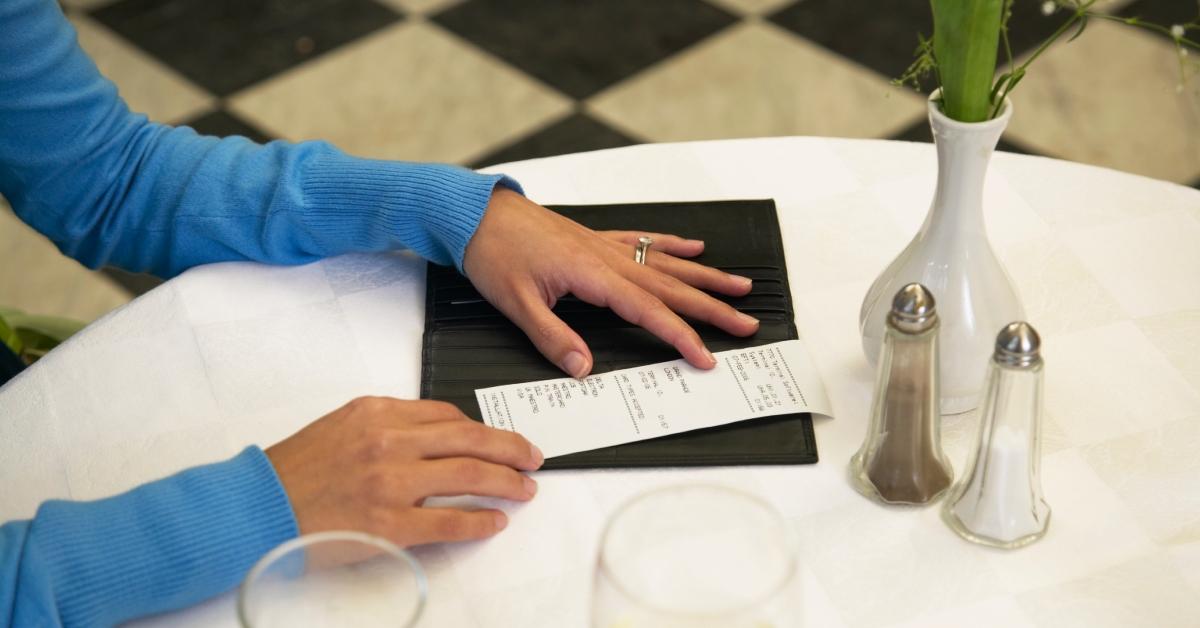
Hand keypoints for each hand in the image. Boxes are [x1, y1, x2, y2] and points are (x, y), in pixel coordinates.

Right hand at [266, 397, 542, 547]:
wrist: (255, 506)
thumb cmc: (293, 471)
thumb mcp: (341, 426)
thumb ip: (387, 426)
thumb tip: (433, 434)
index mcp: (377, 412)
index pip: (446, 414)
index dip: (482, 428)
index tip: (498, 438)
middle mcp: (389, 441)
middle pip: (469, 439)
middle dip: (509, 447)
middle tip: (532, 456)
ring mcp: (391, 483)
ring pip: (469, 475)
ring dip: (505, 481)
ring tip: (524, 488)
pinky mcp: (390, 524)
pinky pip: (450, 521)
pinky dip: (480, 521)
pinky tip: (496, 521)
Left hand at [462, 188, 758, 377]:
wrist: (476, 214)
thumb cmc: (493, 252)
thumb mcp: (516, 304)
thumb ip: (552, 337)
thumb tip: (584, 367)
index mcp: (591, 275)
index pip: (648, 312)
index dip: (680, 336)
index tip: (705, 356)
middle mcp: (606, 257)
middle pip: (671, 287)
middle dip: (712, 307)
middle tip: (747, 323)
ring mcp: (605, 245)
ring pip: (666, 264)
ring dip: (704, 277)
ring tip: (739, 286)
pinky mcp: (595, 239)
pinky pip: (645, 242)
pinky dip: (672, 246)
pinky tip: (694, 248)